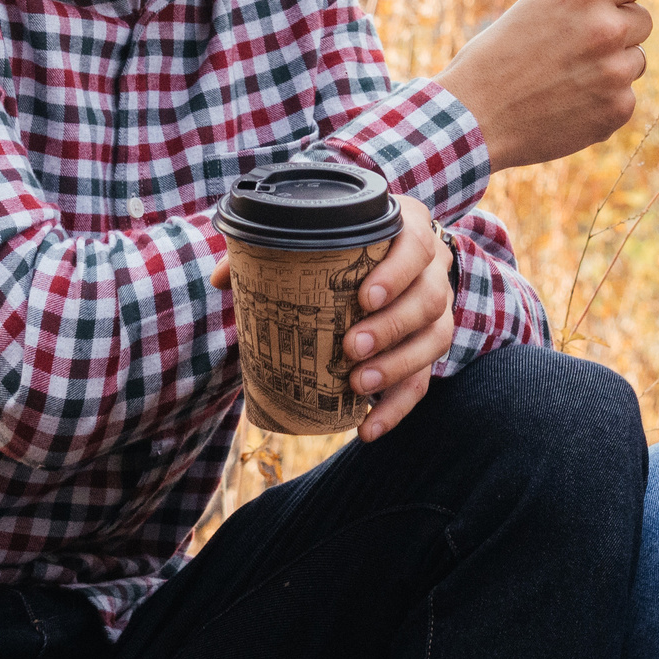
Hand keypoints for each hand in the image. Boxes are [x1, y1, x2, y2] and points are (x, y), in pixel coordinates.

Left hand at [217, 195, 452, 440]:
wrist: (384, 263)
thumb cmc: (345, 248)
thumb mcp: (319, 237)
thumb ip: (271, 249)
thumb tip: (222, 279)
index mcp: (406, 230)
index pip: (416, 244)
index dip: (396, 272)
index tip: (364, 297)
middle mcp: (432, 270)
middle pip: (429, 298)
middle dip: (391, 326)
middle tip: (352, 347)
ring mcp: (437, 310)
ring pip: (434, 339)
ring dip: (397, 365)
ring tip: (357, 384)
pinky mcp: (427, 348)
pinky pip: (423, 382)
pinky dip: (396, 408)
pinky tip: (368, 428)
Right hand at [436, 0, 658, 171]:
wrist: (474, 115)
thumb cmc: (501, 54)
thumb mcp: (541, 5)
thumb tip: (636, 4)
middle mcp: (606, 26)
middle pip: (643, 21)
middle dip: (619, 30)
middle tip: (574, 47)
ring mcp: (615, 72)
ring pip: (636, 61)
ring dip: (612, 67)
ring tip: (564, 78)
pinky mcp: (617, 110)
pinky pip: (626, 96)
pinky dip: (604, 100)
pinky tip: (567, 104)